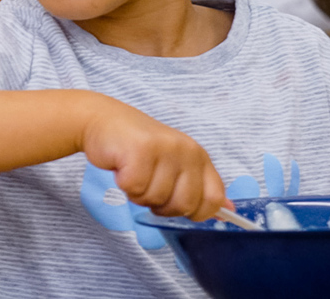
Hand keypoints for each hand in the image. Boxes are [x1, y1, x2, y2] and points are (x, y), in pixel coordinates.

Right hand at [80, 99, 227, 220]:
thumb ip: (199, 186)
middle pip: (184, 204)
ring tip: (132, 172)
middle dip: (161, 206)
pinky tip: (122, 167)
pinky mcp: (139, 150)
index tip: (175, 204)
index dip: (196, 212)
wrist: (101, 118)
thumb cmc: (136, 145)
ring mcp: (164, 149)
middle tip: (148, 187)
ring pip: (156, 199)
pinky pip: (134, 188)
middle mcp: (185, 150)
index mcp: (198, 155)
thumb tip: (228, 211)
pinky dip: (124, 184)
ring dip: (138, 194)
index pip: (214, 198)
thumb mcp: (174, 163)